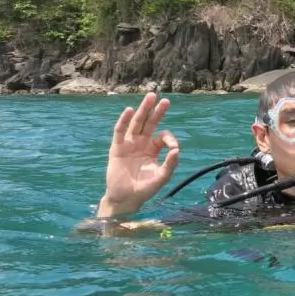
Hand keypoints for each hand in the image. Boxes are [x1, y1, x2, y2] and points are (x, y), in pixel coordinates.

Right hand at [97, 92, 179, 216]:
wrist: (126, 198)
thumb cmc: (144, 189)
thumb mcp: (161, 177)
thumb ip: (170, 164)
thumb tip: (177, 150)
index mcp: (153, 149)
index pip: (162, 136)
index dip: (169, 138)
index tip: (172, 147)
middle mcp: (141, 143)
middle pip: (149, 123)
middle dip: (157, 111)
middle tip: (165, 100)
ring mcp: (129, 144)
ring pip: (136, 124)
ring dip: (143, 110)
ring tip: (150, 97)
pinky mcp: (117, 148)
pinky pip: (120, 132)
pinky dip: (124, 121)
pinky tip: (130, 111)